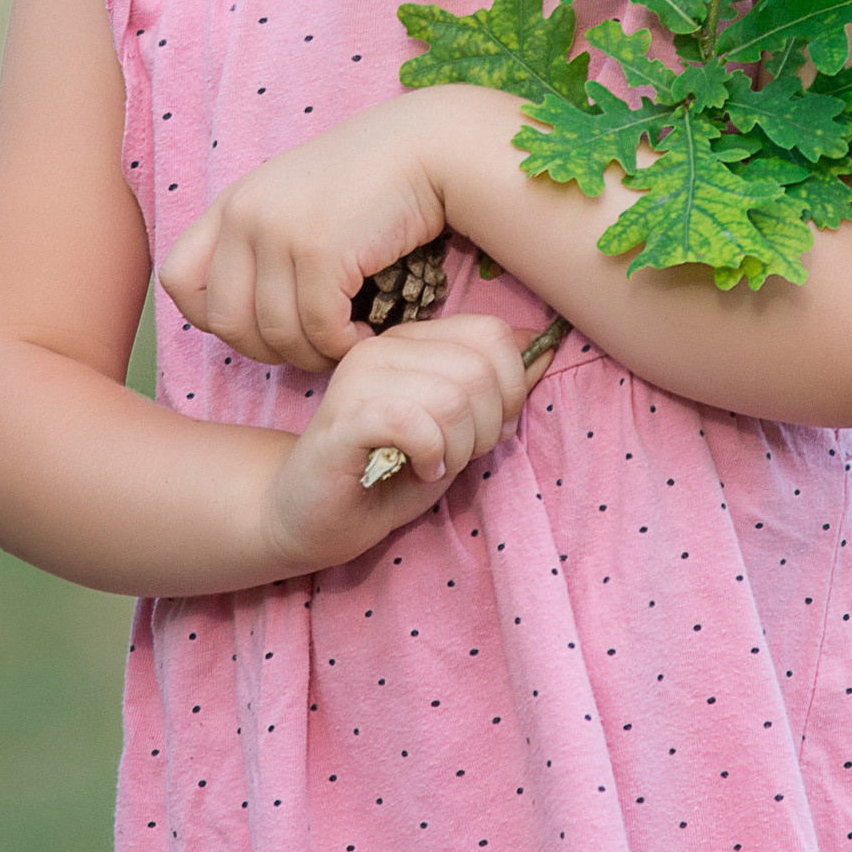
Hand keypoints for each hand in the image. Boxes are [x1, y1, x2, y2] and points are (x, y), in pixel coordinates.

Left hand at [160, 93, 475, 370]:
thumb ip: (261, 245)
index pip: (177, 280)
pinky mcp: (319, 249)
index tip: (261, 320)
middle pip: (225, 322)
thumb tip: (241, 318)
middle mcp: (244, 214)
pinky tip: (367, 334)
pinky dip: (344, 346)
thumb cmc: (371, 182)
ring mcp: (278, 230)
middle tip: (312, 346)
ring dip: (315, 353)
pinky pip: (319, 329)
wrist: (428, 148)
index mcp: (232, 204)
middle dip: (270, 350)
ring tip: (345, 341)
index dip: (212, 316)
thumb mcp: (295, 202)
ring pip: (276, 334)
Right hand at [259, 315, 539, 575]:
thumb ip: (495, 392)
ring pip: (453, 396)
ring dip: (459, 446)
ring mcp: (361, 376)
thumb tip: (545, 348)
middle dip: (488, 425)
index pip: (493, 334)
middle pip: (480, 367)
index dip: (511, 388)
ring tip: (436, 465)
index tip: (489, 429)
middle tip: (459, 455)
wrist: (307, 517)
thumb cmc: (384, 477)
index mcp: (414, 342)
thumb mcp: (456, 432)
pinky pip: (416, 421)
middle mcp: (385, 347)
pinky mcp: (346, 416)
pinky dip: (432, 454)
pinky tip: (420, 470)